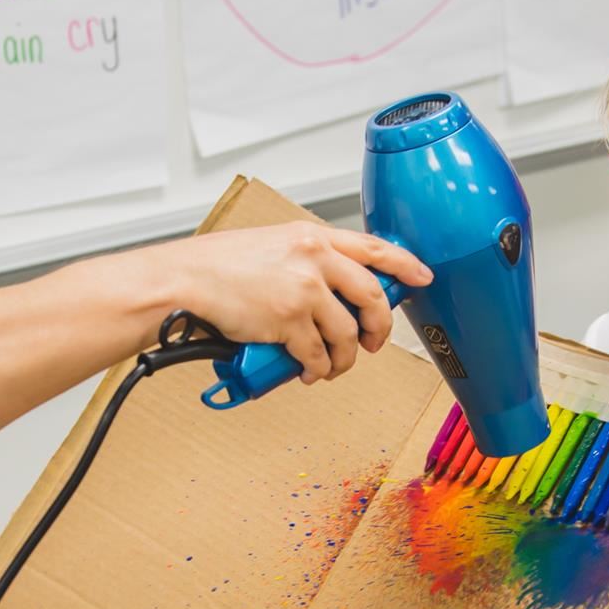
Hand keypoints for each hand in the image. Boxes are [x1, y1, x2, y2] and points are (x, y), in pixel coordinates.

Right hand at [141, 224, 432, 383]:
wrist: (186, 280)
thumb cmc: (219, 264)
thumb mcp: (272, 244)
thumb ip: (306, 258)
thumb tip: (331, 285)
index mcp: (312, 236)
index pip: (374, 247)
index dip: (405, 264)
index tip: (422, 276)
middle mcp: (314, 260)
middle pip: (372, 297)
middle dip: (380, 327)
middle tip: (374, 341)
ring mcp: (304, 291)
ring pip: (347, 334)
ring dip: (344, 358)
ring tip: (332, 366)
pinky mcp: (289, 322)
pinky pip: (318, 356)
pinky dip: (318, 370)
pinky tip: (310, 372)